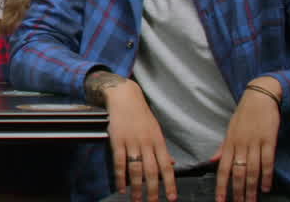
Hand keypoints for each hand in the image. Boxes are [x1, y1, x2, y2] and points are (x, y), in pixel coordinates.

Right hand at [96, 75, 176, 201]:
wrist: (125, 98)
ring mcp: (131, 142)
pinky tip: (121, 187)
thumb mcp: (156, 130)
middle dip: (153, 190)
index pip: (166, 166)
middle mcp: (147, 144)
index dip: (170, 183)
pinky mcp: (117, 141)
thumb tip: (172, 164)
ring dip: (136, 187)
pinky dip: (120, 177)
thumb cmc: (141, 115)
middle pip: (151, 171)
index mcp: (158, 142)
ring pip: (136, 169)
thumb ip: (162, 149)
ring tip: (137, 199)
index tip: (172, 197)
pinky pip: (119, 162)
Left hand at [211, 78, 281, 201]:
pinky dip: (266, 175)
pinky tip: (266, 187)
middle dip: (237, 191)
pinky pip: (267, 161)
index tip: (220, 200)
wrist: (258, 98)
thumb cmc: (243, 116)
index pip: (222, 168)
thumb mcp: (229, 130)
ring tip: (252, 201)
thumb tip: (213, 160)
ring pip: (252, 169)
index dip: (221, 185)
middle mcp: (239, 145)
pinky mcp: (268, 140)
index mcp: (228, 143)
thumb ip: (223, 147)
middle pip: (237, 172)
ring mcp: (254, 143)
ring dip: (251, 187)